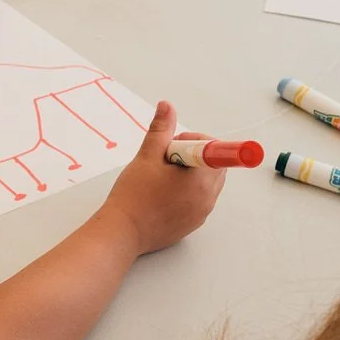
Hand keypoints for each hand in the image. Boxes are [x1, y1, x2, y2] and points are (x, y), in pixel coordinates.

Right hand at [98, 102, 224, 254]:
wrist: (122, 232)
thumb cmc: (134, 195)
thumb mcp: (147, 157)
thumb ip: (161, 130)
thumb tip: (167, 106)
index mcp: (201, 180)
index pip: (217, 151)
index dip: (196, 142)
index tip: (175, 145)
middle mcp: (208, 198)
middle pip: (214, 167)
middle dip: (194, 157)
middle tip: (165, 159)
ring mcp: (201, 213)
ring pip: (206, 184)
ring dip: (191, 175)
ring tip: (161, 178)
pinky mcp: (193, 224)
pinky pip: (198, 201)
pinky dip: (187, 192)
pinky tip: (162, 194)